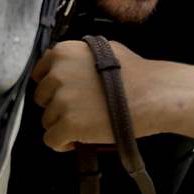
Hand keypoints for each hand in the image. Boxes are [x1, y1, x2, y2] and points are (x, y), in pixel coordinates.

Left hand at [31, 40, 193, 151]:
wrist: (153, 95)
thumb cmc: (136, 74)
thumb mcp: (105, 50)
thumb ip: (79, 57)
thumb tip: (69, 66)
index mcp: (63, 53)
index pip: (40, 73)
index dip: (51, 88)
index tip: (61, 96)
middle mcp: (57, 74)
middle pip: (42, 99)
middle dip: (57, 107)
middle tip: (78, 112)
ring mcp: (61, 100)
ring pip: (47, 121)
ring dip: (62, 126)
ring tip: (85, 126)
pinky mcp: (68, 124)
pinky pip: (51, 140)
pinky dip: (62, 144)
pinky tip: (78, 141)